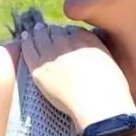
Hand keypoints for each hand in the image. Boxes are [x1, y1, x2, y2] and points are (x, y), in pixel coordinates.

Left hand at [19, 22, 133, 129]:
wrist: (98, 106)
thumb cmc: (111, 90)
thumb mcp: (109, 61)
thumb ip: (98, 49)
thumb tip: (90, 47)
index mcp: (86, 40)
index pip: (73, 30)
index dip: (68, 33)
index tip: (66, 36)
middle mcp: (68, 43)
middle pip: (56, 32)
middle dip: (53, 31)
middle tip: (47, 30)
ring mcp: (52, 55)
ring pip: (41, 37)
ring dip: (39, 32)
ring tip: (36, 30)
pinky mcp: (39, 69)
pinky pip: (29, 49)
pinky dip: (26, 41)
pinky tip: (24, 37)